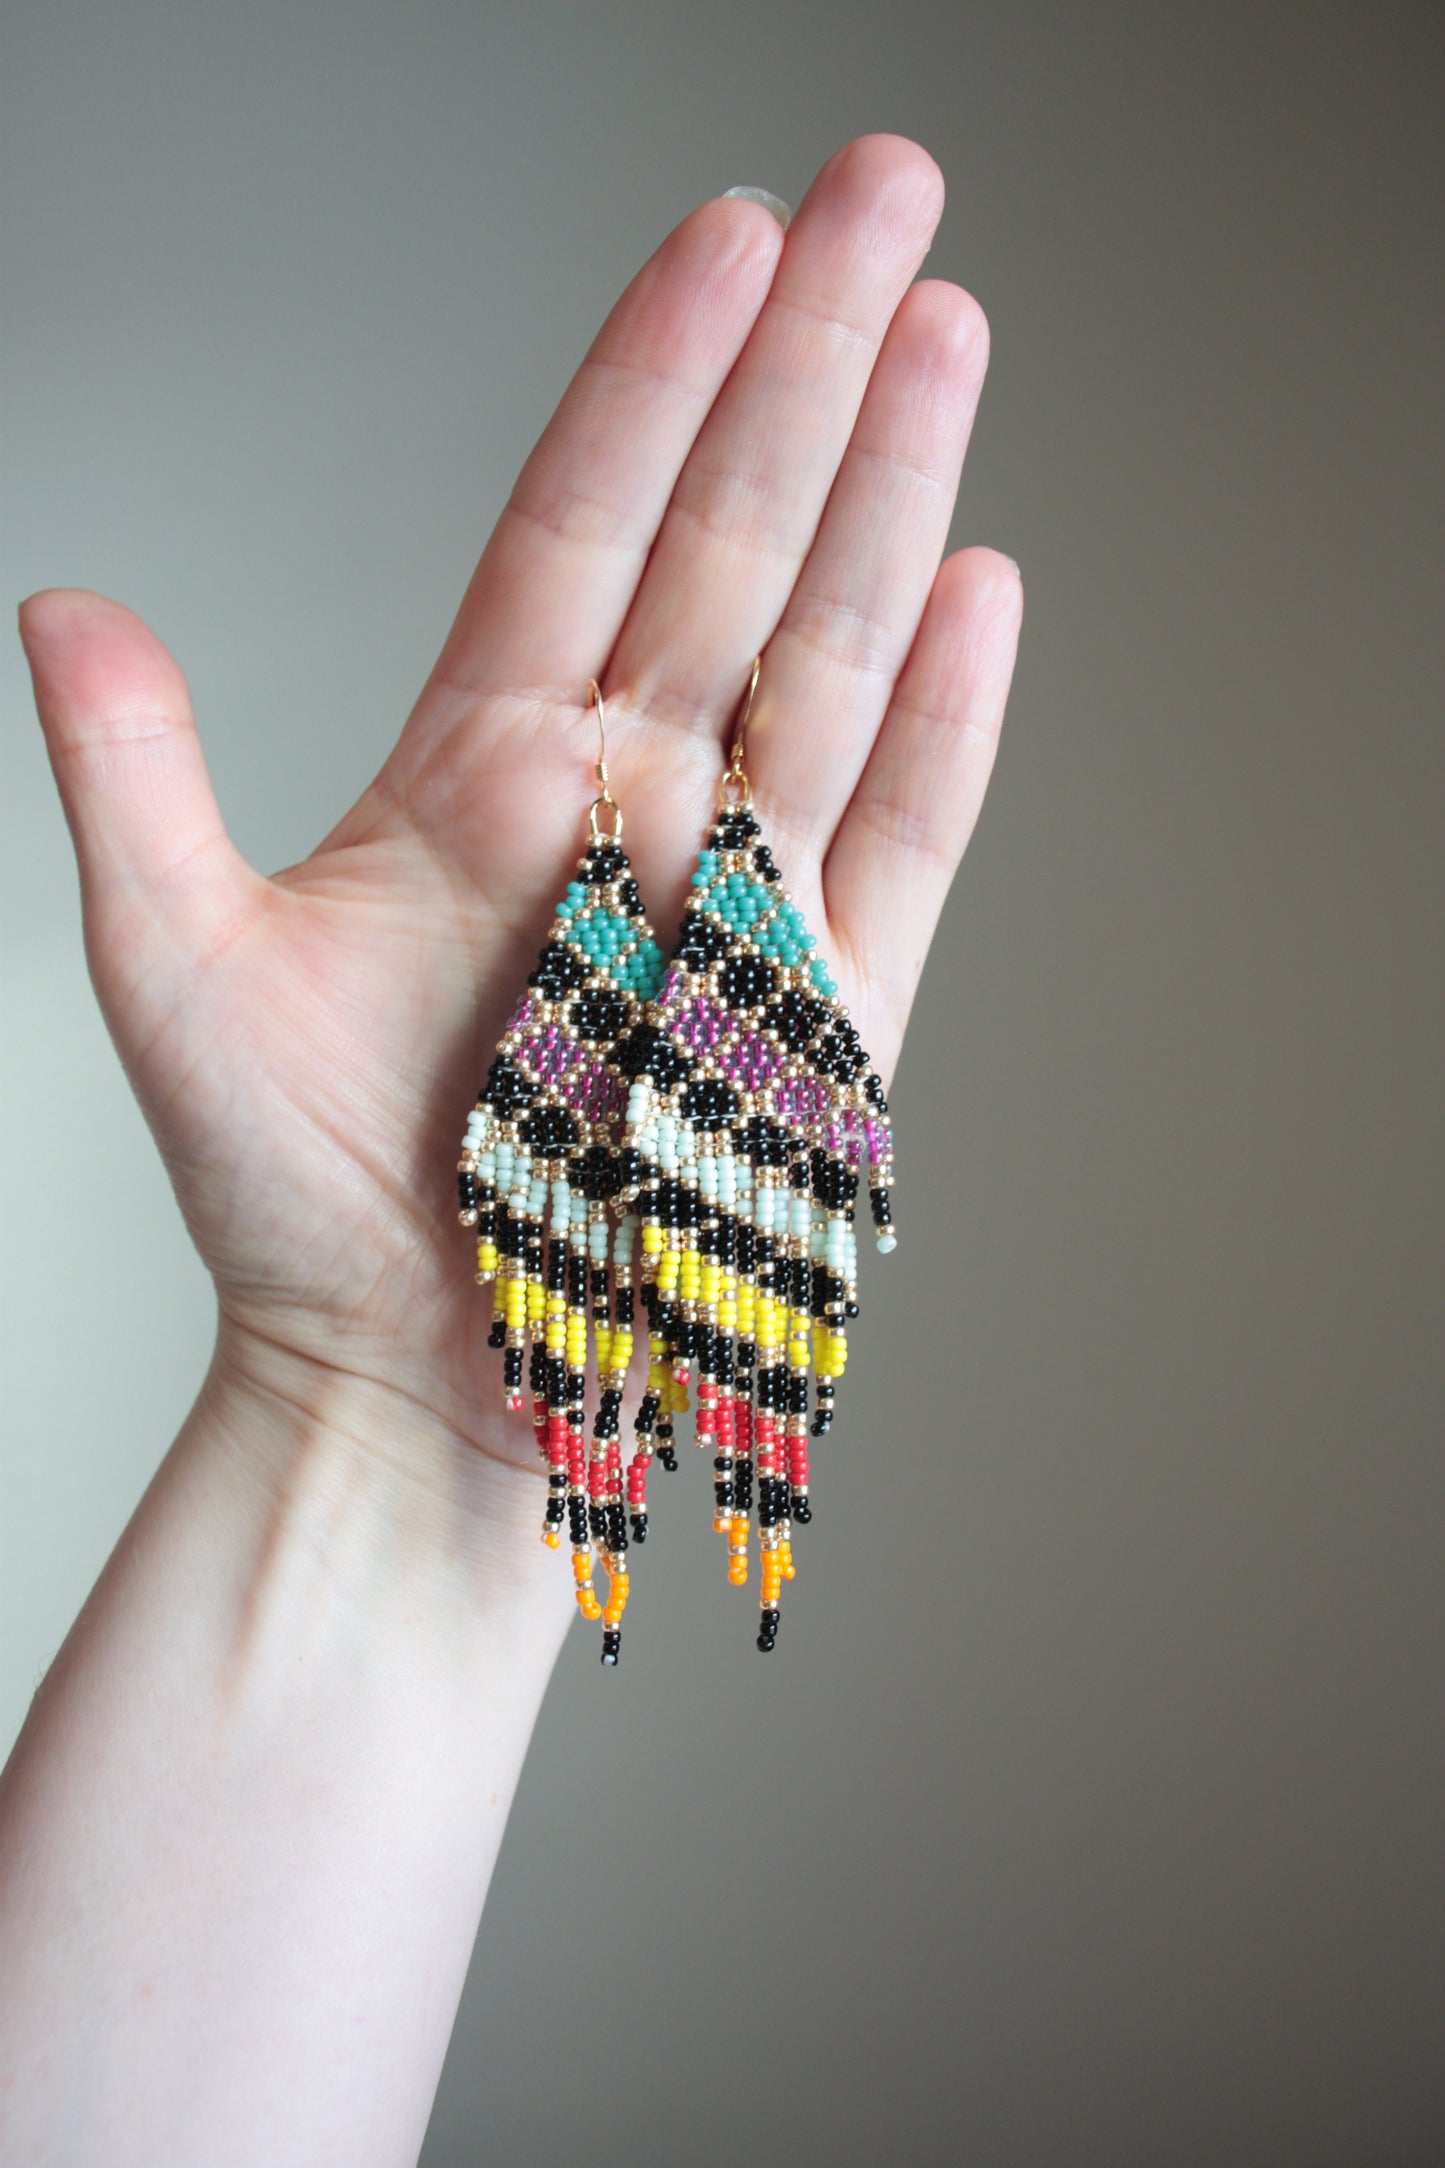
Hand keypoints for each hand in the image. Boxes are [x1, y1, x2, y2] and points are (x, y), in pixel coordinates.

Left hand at [20, 135, 1019, 1482]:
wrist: (407, 1383)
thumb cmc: (300, 1203)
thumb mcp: (175, 979)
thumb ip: (132, 787)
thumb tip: (63, 603)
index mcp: (483, 772)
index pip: (581, 523)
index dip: (648, 374)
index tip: (714, 233)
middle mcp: (624, 808)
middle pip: (732, 545)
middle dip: (809, 361)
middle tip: (883, 189)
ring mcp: (730, 900)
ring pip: (829, 659)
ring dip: (890, 492)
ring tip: (943, 330)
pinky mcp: (817, 1017)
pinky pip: (895, 843)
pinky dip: (940, 722)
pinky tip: (976, 586)